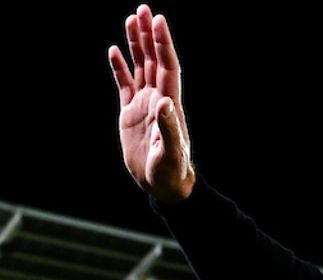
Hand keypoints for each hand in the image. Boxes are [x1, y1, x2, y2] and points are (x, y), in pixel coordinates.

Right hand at [108, 4, 194, 203]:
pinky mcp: (131, 114)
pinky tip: (115, 51)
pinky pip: (125, 85)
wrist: (164, 185)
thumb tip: (164, 102)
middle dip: (149, 35)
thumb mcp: (171, 153)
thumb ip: (169, 128)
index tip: (159, 20)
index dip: (163, 44)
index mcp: (170, 104)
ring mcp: (144, 105)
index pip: (168, 67)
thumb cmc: (171, 172)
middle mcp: (158, 99)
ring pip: (141, 67)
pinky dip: (120, 68)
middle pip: (154, 60)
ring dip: (137, 44)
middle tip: (144, 9)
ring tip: (131, 19)